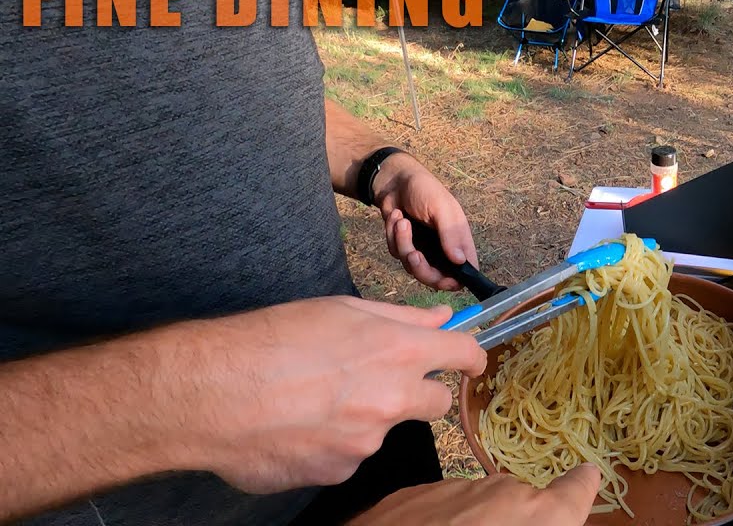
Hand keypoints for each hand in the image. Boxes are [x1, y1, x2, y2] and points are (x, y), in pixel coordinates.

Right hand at [183, 296, 486, 492]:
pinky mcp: (340, 472)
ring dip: (360, 416)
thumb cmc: (271, 341)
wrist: (213, 394)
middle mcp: (393, 400)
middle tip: (376, 378)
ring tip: (309, 399)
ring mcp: (368, 442)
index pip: (463, 355)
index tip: (468, 359)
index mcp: (400, 352)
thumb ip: (400, 317)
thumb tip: (440, 318)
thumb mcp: (340, 310)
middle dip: (417, 391)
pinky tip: (294, 425)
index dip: (470, 356)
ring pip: (381, 428)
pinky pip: (346, 456)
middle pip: (435, 402)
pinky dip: (328, 442)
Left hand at [349, 465, 601, 525]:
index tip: (585, 478)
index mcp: (543, 515)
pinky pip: (437, 507)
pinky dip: (436, 524)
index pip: (577, 490)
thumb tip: (570, 492)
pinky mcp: (414, 493)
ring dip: (470, 524)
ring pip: (474, 505)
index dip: (580, 487)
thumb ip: (551, 515)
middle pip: (519, 503)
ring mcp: (457, 488)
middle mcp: (505, 492)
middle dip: (511, 522)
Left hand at [374, 153, 477, 290]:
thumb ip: (451, 234)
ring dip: (403, 243)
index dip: (455, 281)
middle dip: (421, 268)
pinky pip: (397, 254)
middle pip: (436, 278)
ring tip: (402, 220)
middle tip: (413, 254)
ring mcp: (423, 250)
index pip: (466, 271)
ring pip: (412, 267)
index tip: (442, 279)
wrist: (394, 181)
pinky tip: (396, 217)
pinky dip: (393, 236)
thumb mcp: (441, 208)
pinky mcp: (404, 247)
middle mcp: (443, 249)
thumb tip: (460, 261)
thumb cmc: (424, 189)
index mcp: (459, 240)